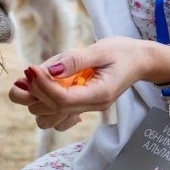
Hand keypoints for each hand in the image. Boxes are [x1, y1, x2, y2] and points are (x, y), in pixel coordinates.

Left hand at [8, 36, 161, 129]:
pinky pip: (57, 117)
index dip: (42, 86)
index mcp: (99, 94)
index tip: (31, 68)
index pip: (62, 100)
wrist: (140, 61)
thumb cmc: (123, 52)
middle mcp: (91, 106)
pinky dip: (46, 106)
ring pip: (49, 120)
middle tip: (30, 71)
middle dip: (34, 93)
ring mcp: (86, 109)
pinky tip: (49, 86)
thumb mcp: (100, 49)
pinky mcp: (81, 106)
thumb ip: (74, 60)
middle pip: (51, 112)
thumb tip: (48, 70)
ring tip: (36, 78)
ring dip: (37, 100)